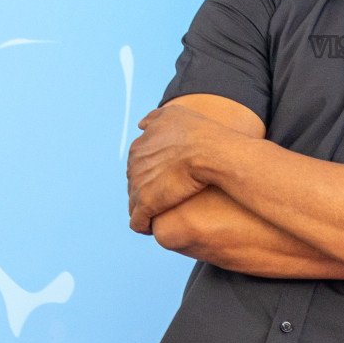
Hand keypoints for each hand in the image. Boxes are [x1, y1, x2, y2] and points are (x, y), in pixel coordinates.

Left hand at [127, 105, 225, 233]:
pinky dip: (143, 225)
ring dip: (144, 209)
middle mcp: (134, 166)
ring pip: (134, 203)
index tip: (162, 179)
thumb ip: (154, 118)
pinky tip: (152, 227)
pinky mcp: (146, 204)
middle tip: (162, 197)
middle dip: (144, 190)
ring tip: (157, 214)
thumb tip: (140, 125)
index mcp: (139, 147)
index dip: (150, 173)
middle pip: (133, 184)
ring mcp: (138, 186)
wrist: (210, 151)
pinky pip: (138, 221)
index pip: (136, 165)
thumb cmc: (198, 132)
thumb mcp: (173, 114)